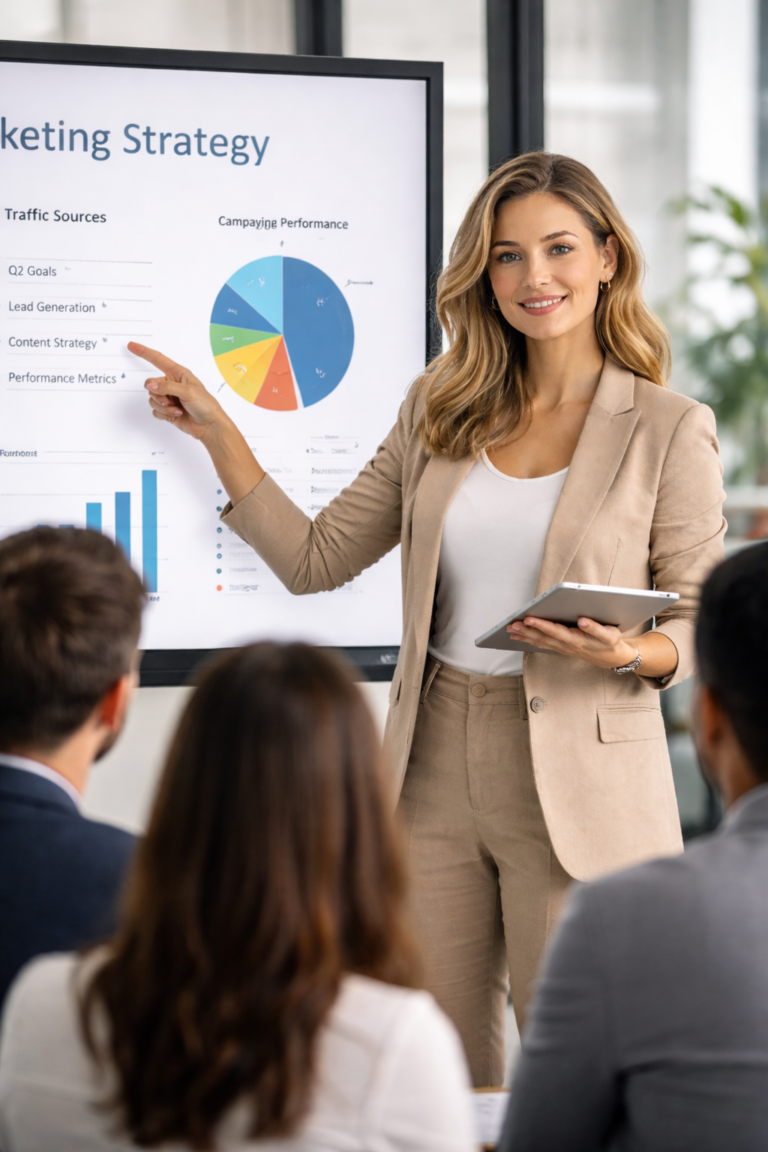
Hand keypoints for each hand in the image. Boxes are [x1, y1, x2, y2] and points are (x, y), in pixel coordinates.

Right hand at [128, 342, 228, 442]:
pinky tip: (176, 415)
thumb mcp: (188, 391)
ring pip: (152, 399)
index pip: (158, 360)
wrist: (209, 426)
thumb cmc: (205, 405)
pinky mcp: (167, 411)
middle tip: (170, 400)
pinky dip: (164, 414)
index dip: (144, 352)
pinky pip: (155, 410)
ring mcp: (169, 398)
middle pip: (151, 384)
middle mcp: (172, 384)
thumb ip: (167, 387)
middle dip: (158, 394)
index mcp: (178, 374)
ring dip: (163, 406)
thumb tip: (150, 385)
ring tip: (177, 409)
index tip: (131, 346)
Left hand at [507, 616, 638, 669]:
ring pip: (540, 642)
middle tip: (511, 625)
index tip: (529, 619)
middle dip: (526, 631)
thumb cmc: (610, 642)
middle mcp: (567, 645)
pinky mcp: (561, 648)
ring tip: (510, 630)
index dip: (541, 625)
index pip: (555, 631)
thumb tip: (582, 620)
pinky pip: (542, 644)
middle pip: (543, 637)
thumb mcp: (610, 635)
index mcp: (577, 640)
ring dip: (524, 636)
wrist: (612, 658)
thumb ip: (596, 628)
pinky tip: (519, 636)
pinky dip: (529, 640)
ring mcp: (562, 648)